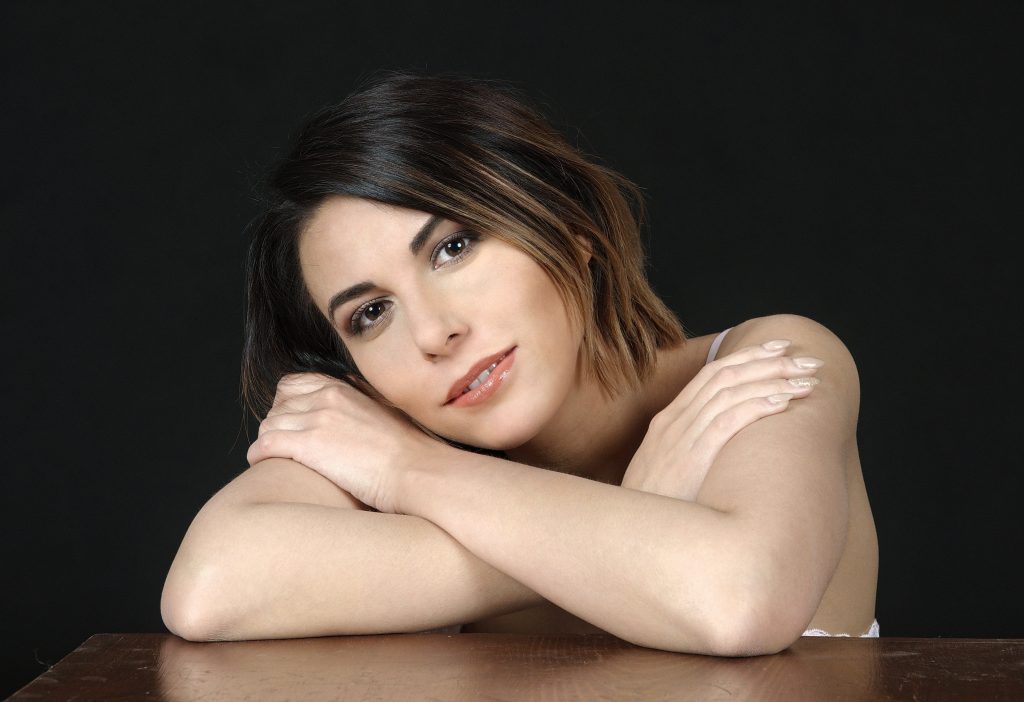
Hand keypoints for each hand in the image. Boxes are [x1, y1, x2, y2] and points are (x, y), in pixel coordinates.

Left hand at [245, 373, 440, 512]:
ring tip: (276, 459)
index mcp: (346, 388)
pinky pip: (265, 444)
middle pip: (278, 404)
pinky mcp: (309, 444)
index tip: (292, 423)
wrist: (419, 470)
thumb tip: (353, 419)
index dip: (287, 405)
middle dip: (277, 425)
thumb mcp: (386, 416)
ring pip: (269, 424)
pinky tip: (264, 465)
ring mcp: (318, 418)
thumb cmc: (411, 454)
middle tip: (282, 445)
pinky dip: (259, 454)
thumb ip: (362, 409)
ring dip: (268, 442)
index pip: (294, 384)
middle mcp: (328, 397)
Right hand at [621, 340, 822, 500]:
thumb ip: (692, 451)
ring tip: (806, 380)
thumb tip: (728, 446)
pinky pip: (728, 420)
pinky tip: (783, 402)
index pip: (711, 374)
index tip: (780, 349)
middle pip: (725, 375)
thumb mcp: (669, 472)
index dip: (748, 357)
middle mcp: (673, 421)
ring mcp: (680, 437)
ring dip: (772, 381)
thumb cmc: (655, 510)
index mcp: (668, 420)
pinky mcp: (691, 457)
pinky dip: (757, 405)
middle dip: (768, 362)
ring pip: (730, 392)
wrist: (632, 536)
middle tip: (807, 359)